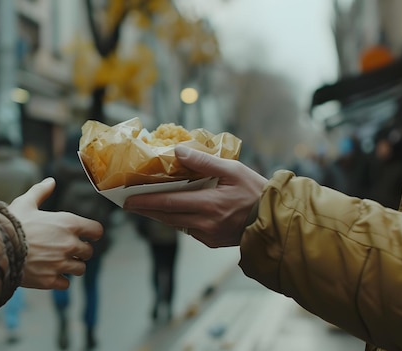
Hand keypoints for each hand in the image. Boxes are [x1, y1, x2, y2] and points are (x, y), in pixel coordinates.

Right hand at [8, 178, 102, 289]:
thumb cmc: (11, 223)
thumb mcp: (25, 202)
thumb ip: (41, 191)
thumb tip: (50, 181)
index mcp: (69, 223)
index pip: (97, 231)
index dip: (91, 233)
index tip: (84, 235)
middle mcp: (69, 244)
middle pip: (89, 252)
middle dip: (79, 251)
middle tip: (65, 249)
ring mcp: (61, 263)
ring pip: (79, 269)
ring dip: (71, 266)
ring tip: (56, 261)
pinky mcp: (50, 280)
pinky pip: (65, 283)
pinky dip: (59, 280)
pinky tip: (49, 272)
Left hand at [124, 145, 266, 247]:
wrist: (273, 220)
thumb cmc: (255, 191)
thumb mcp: (233, 170)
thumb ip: (204, 162)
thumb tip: (178, 151)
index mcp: (209, 204)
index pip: (168, 203)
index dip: (145, 202)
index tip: (128, 200)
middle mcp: (205, 223)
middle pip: (166, 216)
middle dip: (146, 209)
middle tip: (128, 204)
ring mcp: (208, 235)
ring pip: (176, 224)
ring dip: (159, 215)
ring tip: (144, 205)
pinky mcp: (211, 241)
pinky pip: (188, 230)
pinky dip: (177, 220)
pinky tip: (172, 211)